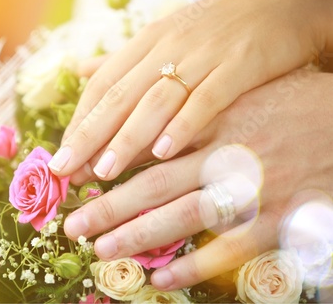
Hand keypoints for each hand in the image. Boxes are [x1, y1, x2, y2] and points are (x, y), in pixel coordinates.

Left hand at [48, 0, 332, 181]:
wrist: (282, 1)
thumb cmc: (215, 26)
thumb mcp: (163, 36)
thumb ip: (122, 60)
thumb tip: (79, 69)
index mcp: (146, 44)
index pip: (102, 86)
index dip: (80, 122)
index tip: (62, 156)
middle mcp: (167, 49)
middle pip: (119, 97)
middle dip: (89, 136)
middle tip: (66, 171)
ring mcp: (202, 57)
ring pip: (155, 101)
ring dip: (127, 138)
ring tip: (104, 172)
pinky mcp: (239, 66)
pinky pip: (207, 99)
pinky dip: (184, 124)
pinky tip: (164, 152)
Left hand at [63, 69, 332, 289]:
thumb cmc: (292, 102)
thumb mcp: (241, 88)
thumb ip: (191, 95)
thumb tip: (160, 94)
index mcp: (213, 119)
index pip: (149, 143)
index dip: (109, 163)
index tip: (79, 179)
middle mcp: (227, 154)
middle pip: (156, 185)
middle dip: (110, 207)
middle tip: (75, 226)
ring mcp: (253, 188)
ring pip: (184, 218)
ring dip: (140, 237)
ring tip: (104, 251)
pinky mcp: (279, 218)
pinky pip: (228, 250)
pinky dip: (193, 266)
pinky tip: (161, 279)